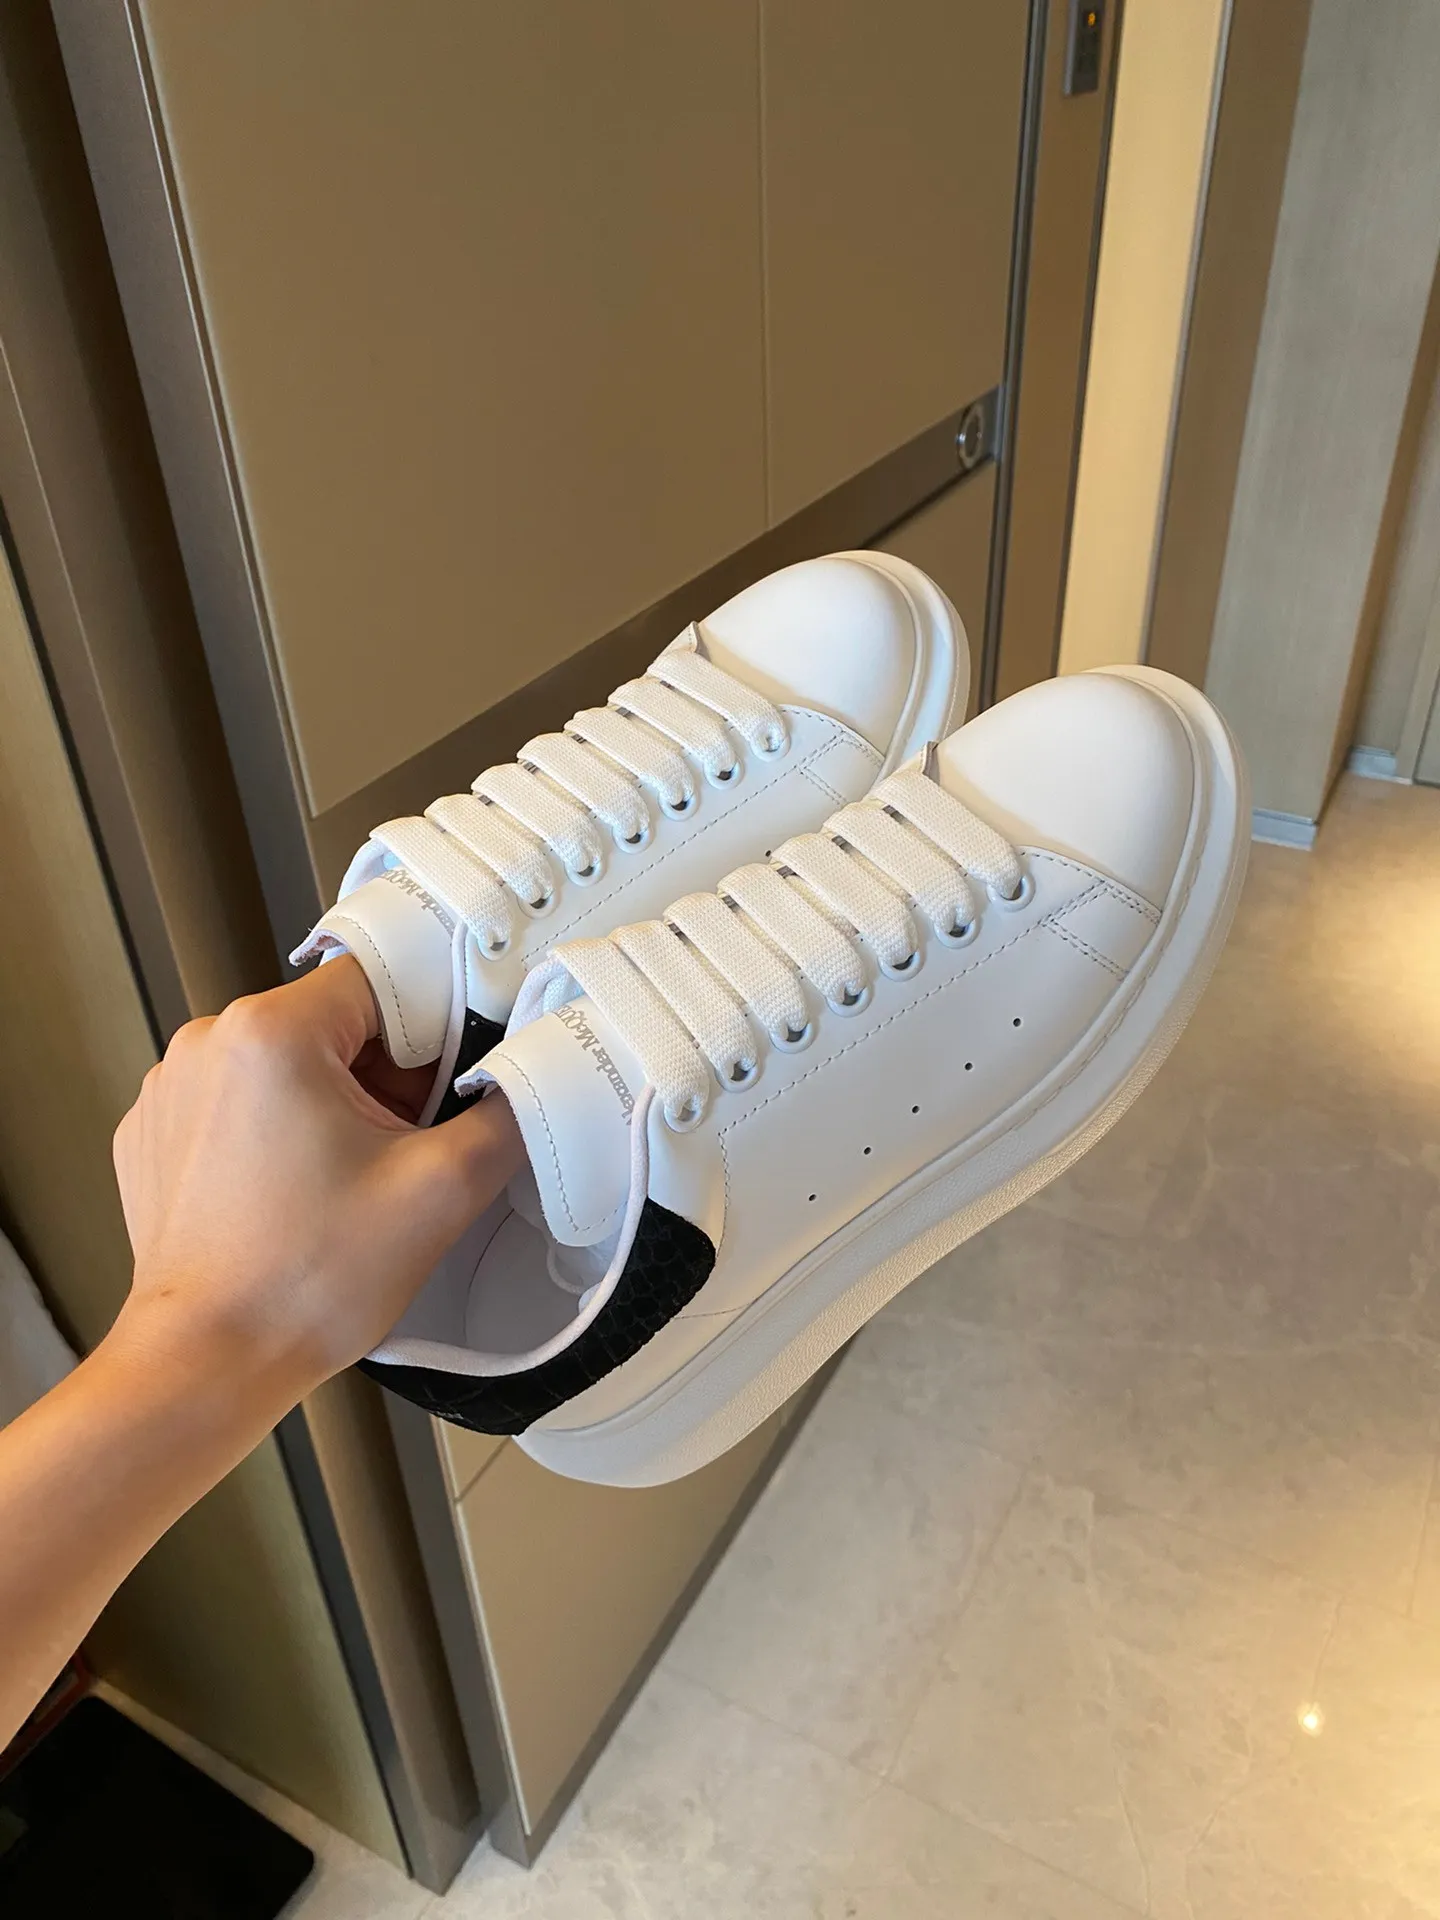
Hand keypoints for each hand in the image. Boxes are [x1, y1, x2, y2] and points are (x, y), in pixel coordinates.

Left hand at [111, 955, 521, 1404]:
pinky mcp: (154, 1135)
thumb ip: (506, 1115)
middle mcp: (206, 1044)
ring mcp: (171, 1090)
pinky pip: (240, 1105)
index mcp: (271, 1032)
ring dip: (332, 1106)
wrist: (208, 1364)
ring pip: (288, 1065)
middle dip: (384, 1079)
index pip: (380, 979)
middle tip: (403, 1152)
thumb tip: (533, 1079)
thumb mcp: (442, 1189)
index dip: (432, 1030)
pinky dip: (278, 1135)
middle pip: (334, 1024)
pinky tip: (298, 1196)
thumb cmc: (303, 1283)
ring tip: (347, 1183)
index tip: (447, 1088)